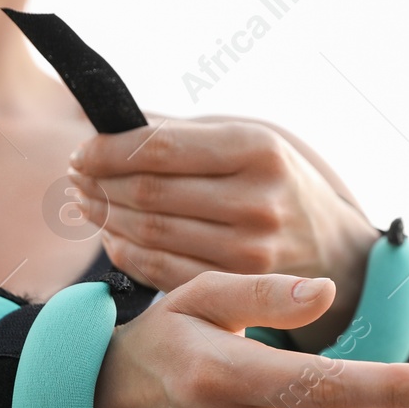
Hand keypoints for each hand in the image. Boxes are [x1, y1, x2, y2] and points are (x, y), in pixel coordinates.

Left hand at [66, 119, 379, 349]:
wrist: (334, 251)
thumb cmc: (277, 184)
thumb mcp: (246, 141)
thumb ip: (181, 132)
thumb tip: (108, 121)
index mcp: (257, 150)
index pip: (160, 148)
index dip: (108, 151)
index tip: (81, 152)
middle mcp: (256, 201)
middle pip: (149, 193)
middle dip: (99, 184)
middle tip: (74, 178)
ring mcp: (248, 251)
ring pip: (149, 233)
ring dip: (105, 217)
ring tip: (85, 203)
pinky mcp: (235, 287)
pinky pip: (160, 270)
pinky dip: (126, 252)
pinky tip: (112, 235)